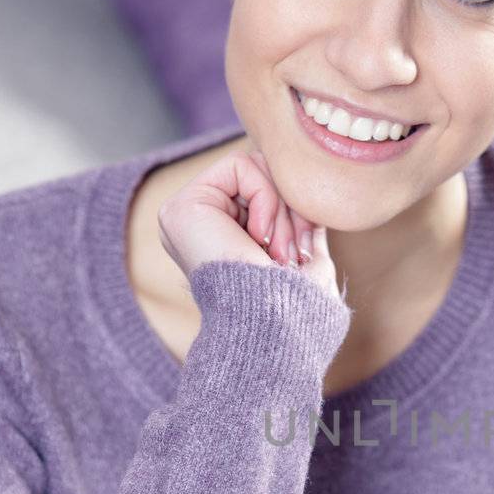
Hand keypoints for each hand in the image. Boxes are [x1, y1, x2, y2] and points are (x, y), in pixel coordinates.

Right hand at [158, 147, 342, 301]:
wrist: (275, 327)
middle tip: (295, 251)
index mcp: (217, 242)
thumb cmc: (295, 307)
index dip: (291, 212)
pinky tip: (259, 237)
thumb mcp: (304, 261)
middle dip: (288, 209)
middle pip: (257, 178)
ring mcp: (184, 216)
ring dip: (280, 209)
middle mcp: (196, 227)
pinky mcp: (183, 206)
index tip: (304, 251)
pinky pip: (240, 166)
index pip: (261, 194)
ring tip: (279, 250)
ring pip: (252, 169)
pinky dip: (265, 198)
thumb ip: (302, 231)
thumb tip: (311, 205)